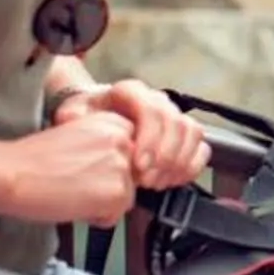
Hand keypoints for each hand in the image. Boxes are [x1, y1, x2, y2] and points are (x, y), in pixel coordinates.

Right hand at [0, 113, 140, 227]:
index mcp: (111, 121)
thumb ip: (103, 148)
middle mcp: (122, 139)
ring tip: (71, 193)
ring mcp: (121, 165)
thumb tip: (118, 169)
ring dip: (101, 203)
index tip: (87, 171)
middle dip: (107, 186)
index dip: (106, 168)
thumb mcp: (76, 137)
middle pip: (130, 176)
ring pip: (125, 197)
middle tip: (74, 184)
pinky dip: (96, 218)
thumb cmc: (33, 160)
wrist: (13, 174)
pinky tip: (73, 205)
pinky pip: (116, 215)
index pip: (129, 153)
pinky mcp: (117, 192)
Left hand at [51, 78, 210, 190]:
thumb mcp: (72, 113)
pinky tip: (174, 179)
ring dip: (179, 162)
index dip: (151, 139)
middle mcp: (155, 99)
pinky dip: (192, 165)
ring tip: (158, 182)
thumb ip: (74, 117)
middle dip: (165, 157)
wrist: (98, 116)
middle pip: (176, 123)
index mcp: (129, 92)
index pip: (152, 109)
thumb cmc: (86, 117)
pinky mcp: (182, 132)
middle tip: (147, 181)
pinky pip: (201, 145)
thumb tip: (77, 124)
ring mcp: (172, 115)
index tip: (139, 165)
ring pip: (193, 132)